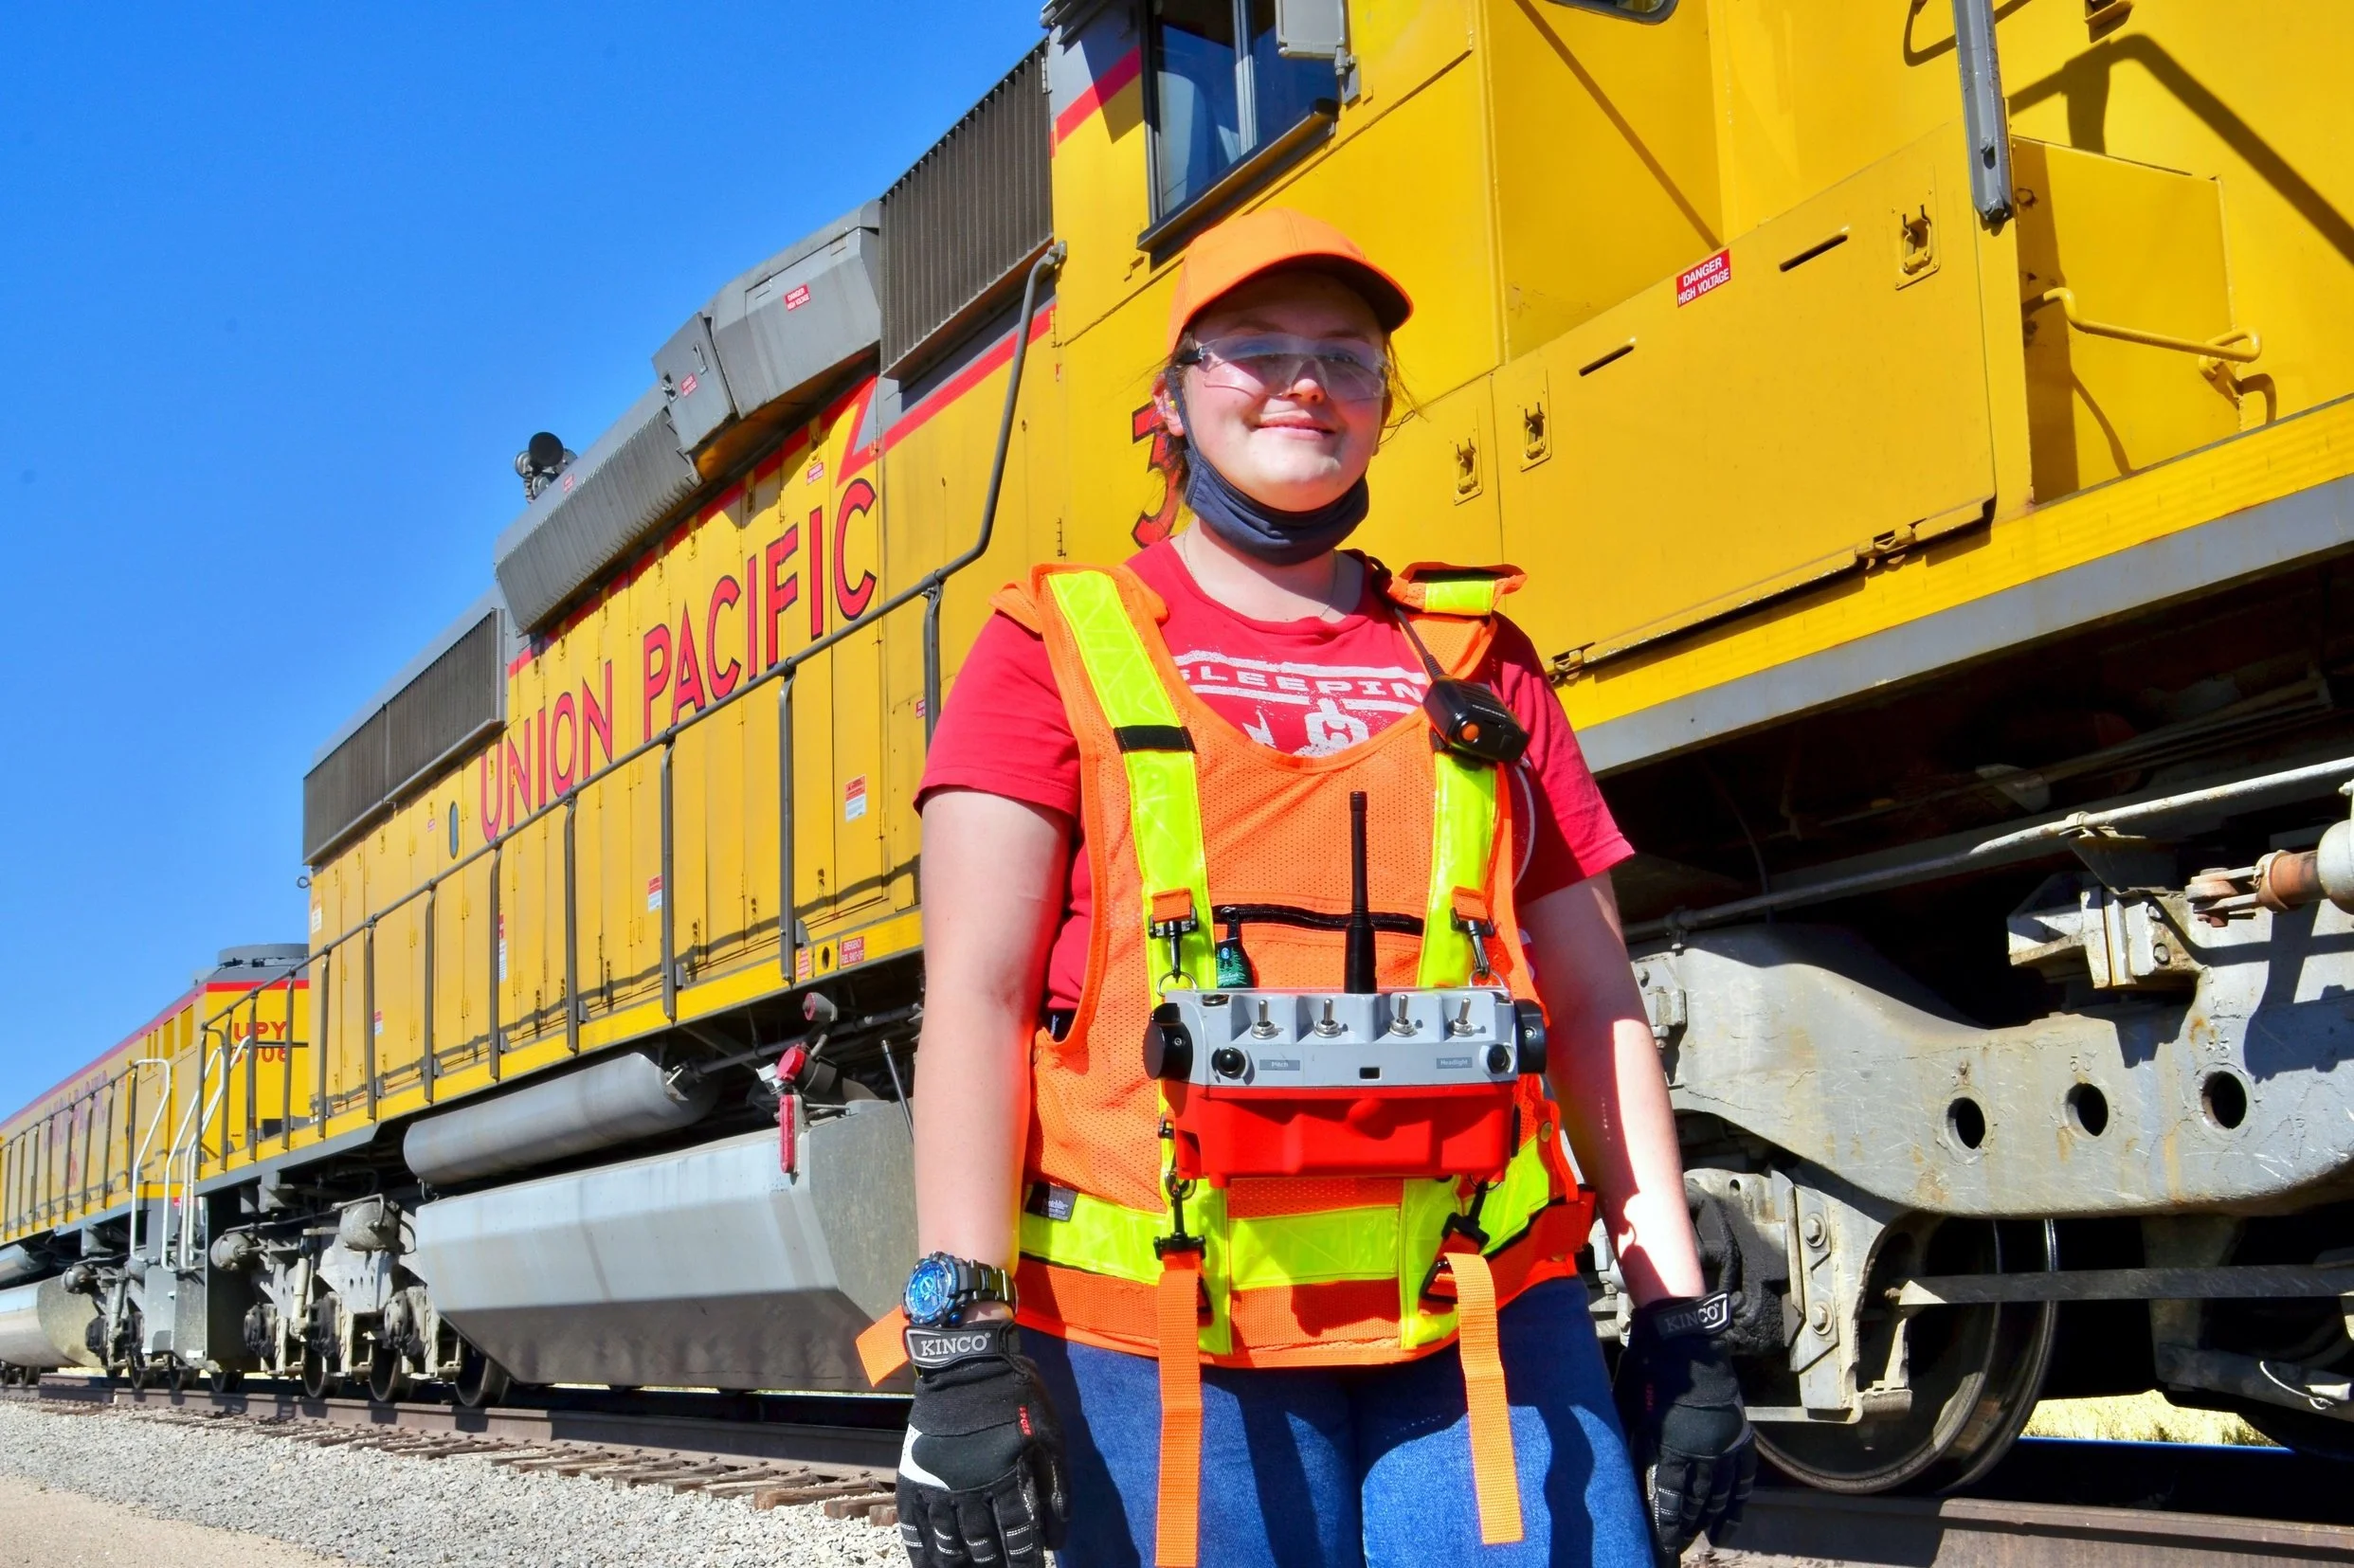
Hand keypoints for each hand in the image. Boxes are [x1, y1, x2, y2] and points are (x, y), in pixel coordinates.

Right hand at [895, 1318, 1068, 1566]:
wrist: (967, 1361)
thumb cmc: (1014, 1396)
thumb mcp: (1049, 1434)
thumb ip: (1055, 1486)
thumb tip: (1057, 1537)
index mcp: (1006, 1477)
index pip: (1017, 1534)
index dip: (1024, 1560)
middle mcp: (970, 1488)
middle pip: (982, 1545)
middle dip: (994, 1566)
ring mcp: (938, 1484)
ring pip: (949, 1541)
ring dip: (960, 1564)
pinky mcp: (913, 1477)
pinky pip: (913, 1525)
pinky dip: (920, 1551)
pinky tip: (928, 1566)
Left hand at [1613, 1293, 1755, 1560]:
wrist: (1684, 1338)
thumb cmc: (1650, 1371)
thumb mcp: (1634, 1410)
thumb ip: (1638, 1445)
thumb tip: (1635, 1475)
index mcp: (1677, 1447)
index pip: (1673, 1499)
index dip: (1670, 1526)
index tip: (1665, 1545)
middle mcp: (1707, 1451)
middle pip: (1700, 1500)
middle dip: (1690, 1524)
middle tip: (1682, 1542)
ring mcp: (1727, 1441)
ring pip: (1725, 1491)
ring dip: (1716, 1516)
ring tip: (1710, 1536)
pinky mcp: (1740, 1430)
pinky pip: (1746, 1472)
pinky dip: (1741, 1496)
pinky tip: (1735, 1514)